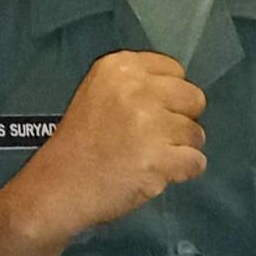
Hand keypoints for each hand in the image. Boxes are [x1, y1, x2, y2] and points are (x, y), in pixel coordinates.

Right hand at [0, 51, 206, 244]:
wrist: (58, 187)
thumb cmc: (80, 142)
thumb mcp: (100, 92)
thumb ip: (137, 85)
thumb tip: (180, 96)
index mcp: (121, 67)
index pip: (175, 70)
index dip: (169, 96)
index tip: (149, 113)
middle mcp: (138, 89)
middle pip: (194, 98)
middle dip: (180, 120)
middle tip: (153, 138)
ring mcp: (150, 124)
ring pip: (197, 134)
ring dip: (179, 149)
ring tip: (147, 158)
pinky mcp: (160, 158)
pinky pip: (196, 162)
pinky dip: (181, 172)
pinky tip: (155, 174)